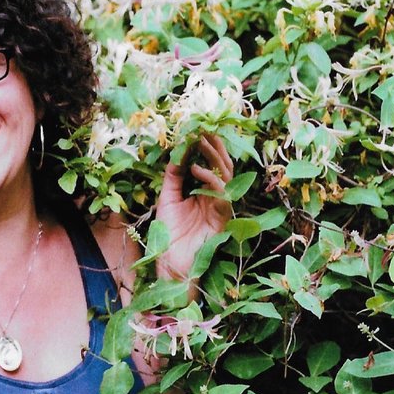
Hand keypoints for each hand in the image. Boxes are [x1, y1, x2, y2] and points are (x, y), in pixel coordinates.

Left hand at [155, 133, 233, 280]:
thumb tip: (176, 155)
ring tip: (202, 143)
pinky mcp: (221, 218)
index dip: (206, 149)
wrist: (170, 261)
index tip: (197, 132)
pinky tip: (195, 169)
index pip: (211, 165)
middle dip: (215, 148)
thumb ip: (172, 178)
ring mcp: (220, 207)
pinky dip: (210, 179)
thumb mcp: (167, 198)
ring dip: (214, 158)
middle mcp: (215, 198)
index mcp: (204, 193)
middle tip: (204, 131)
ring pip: (226, 177)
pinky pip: (221, 193)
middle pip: (222, 168)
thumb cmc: (169, 233)